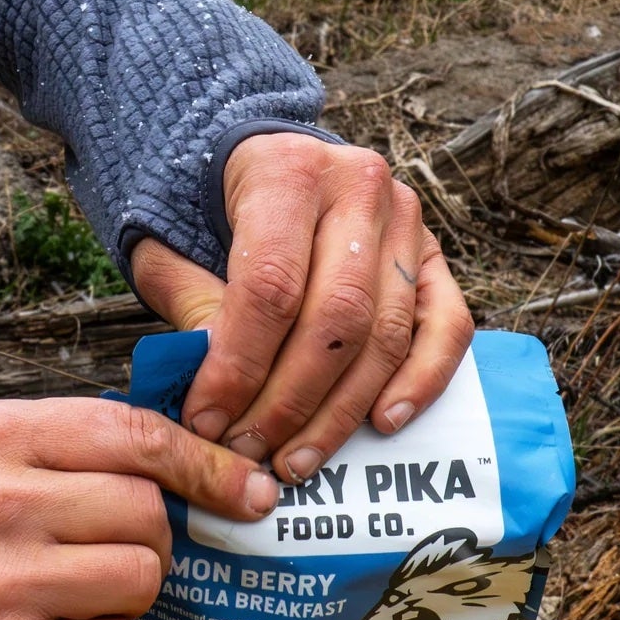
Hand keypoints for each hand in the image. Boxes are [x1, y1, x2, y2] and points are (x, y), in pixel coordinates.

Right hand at [0, 397, 278, 619]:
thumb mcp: (6, 457)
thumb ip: (97, 446)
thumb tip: (232, 473)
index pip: (128, 434)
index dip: (201, 460)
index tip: (245, 486)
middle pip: (144, 508)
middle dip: (148, 532)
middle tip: (106, 546)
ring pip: (142, 576)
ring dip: (129, 590)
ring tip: (77, 590)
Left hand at [130, 133, 472, 485]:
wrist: (264, 161)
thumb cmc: (207, 212)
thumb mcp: (172, 240)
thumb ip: (189, 302)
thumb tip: (213, 391)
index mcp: (287, 171)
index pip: (271, 284)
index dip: (239, 365)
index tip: (207, 419)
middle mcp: (359, 186)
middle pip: (336, 316)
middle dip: (289, 400)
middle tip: (249, 450)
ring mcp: (406, 220)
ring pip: (386, 333)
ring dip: (341, 410)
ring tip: (297, 459)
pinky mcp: (434, 256)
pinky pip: (447, 327)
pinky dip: (421, 381)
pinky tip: (382, 423)